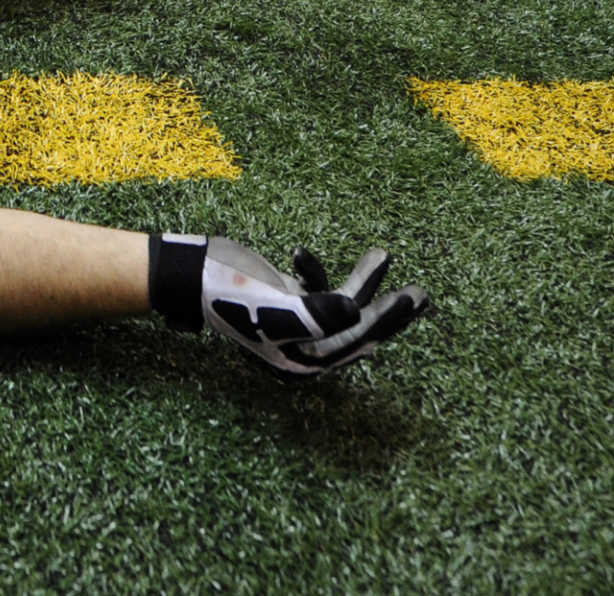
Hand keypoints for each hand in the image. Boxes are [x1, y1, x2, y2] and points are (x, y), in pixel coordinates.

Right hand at [164, 237, 428, 377]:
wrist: (192, 273)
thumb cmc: (230, 293)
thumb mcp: (275, 307)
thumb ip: (318, 312)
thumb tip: (356, 311)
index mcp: (303, 360)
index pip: (356, 340)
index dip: (386, 319)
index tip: (411, 298)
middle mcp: (304, 346)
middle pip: (357, 329)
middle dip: (388, 310)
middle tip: (421, 295)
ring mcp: (298, 322)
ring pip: (343, 306)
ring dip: (364, 284)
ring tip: (384, 257)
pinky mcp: (289, 299)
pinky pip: (318, 288)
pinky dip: (315, 270)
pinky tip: (299, 254)